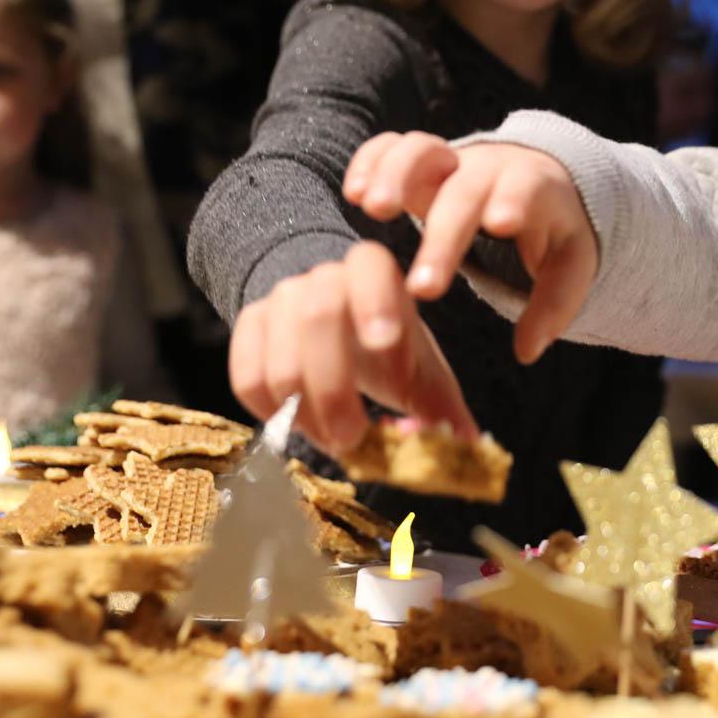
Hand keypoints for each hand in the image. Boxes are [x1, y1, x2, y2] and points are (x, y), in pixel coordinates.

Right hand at [229, 241, 477, 453]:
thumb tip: (472, 452)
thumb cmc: (390, 354)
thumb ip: (445, 413)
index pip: (369, 265)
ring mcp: (281, 300)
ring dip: (303, 408)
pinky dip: (268, 410)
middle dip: (333, 385)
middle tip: (352, 436)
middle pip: (317, 314)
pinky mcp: (250, 328)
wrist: (337, 330)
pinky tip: (296, 429)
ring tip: (331, 442)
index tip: (385, 341)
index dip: (375, 300)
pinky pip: (245, 372)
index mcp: (376, 274)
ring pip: (278, 351)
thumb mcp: (424, 375)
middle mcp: (325, 277)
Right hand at [344, 131, 596, 363]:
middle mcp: (489, 168)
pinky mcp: (418, 160)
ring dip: (395, 174)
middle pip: (465, 190)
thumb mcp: (569, 265)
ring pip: (421, 150)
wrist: (531, 180)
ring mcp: (450, 159)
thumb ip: (553, 306)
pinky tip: (354, 192)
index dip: (513, 200)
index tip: (498, 224)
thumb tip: (527, 352)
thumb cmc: (550, 230)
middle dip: (442, 235)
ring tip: (372, 208)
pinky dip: (371, 160)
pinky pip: (391, 146)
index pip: (525, 190)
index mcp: (535, 188)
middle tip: (423, 291)